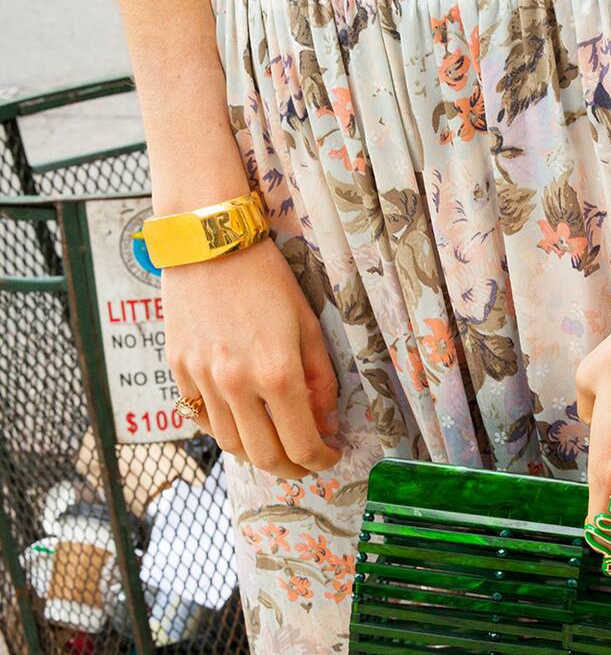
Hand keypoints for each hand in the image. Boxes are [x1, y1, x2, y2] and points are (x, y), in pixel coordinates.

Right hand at [163, 238, 341, 477]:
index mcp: (276, 373)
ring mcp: (201, 380)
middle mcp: (235, 384)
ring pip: (230, 444)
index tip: (330, 457)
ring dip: (258, 454)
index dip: (320, 460)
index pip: (302, 443)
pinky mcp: (177, 370)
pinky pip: (201, 418)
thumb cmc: (267, 278)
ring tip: (278, 444)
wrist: (209, 243)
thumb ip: (320, 380)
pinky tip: (244, 421)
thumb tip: (327, 424)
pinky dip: (225, 430)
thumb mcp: (309, 325)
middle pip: (264, 456)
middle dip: (292, 468)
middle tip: (307, 462)